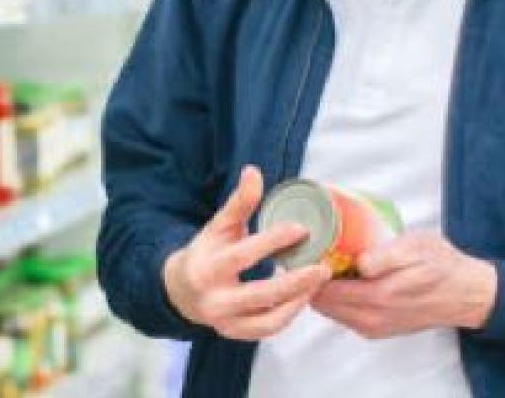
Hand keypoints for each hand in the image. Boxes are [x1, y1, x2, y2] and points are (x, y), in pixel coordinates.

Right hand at [163, 166, 332, 340]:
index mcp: (206, 269)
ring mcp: (225, 322)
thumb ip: (238, 202)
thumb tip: (254, 171)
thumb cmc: (205, 252)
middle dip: (296, 282)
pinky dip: (289, 314)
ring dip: (297, 301)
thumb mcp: (217, 226)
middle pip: (261, 294)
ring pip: (269, 319)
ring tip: (317, 281)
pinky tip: (303, 296)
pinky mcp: (236, 334)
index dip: (273, 241)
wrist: (181, 291)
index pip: (243, 255)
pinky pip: (269, 329)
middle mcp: (214, 301)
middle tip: (322, 266)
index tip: (301, 229)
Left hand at [311, 230, 496, 338]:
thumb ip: (386, 256)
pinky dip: (336, 298)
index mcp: (377, 297)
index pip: (322, 289)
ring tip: (325, 262)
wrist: (466, 293)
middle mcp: (371, 319)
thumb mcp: (417, 247)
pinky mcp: (377, 329)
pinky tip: (343, 278)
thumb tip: (360, 262)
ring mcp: (373, 327)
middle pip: (320, 302)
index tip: (307, 248)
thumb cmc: (442, 265)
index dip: (309, 268)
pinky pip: (344, 315)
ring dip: (322, 289)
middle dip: (311, 279)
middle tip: (311, 252)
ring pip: (330, 310)